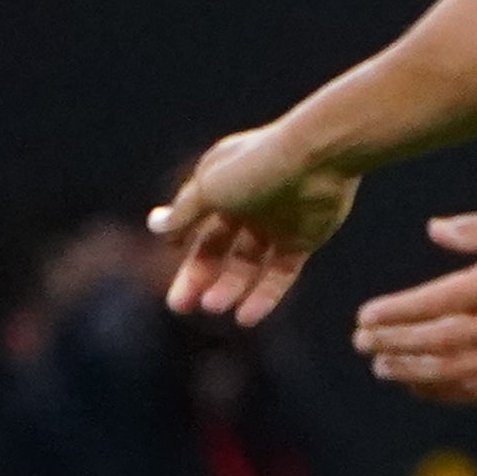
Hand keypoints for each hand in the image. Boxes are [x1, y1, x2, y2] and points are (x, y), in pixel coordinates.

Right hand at [150, 122, 359, 327]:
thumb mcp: (209, 188)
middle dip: (199, 277)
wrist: (320, 158)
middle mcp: (248, 204)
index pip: (195, 220)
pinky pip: (280, 274)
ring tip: (214, 307)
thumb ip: (184, 211)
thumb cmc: (258, 166)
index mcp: (223, 183)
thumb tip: (156, 226)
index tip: (168, 259)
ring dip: (229, 288)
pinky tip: (245, 318)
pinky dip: (263, 296)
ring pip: (247, 264)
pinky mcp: (304, 239)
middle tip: (180, 307)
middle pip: (218, 249)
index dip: (181, 242)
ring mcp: (277, 223)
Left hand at [355, 195, 476, 399]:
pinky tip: (421, 386)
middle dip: (396, 345)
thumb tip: (435, 231)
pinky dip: (448, 392)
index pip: (439, 302)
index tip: (365, 317)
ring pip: (458, 371)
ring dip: (415, 373)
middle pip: (441, 341)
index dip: (398, 313)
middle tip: (362, 343)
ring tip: (382, 367)